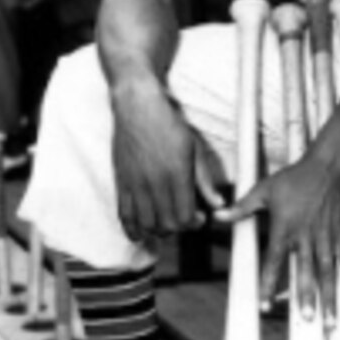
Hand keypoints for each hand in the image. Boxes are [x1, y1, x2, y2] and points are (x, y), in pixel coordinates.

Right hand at [111, 79, 223, 242]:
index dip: (194, 223)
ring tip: (166, 224)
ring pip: (146, 224)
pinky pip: (124, 215)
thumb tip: (218, 203)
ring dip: (157, 231)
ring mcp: (135, 184)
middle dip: (178, 228)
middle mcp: (155, 182)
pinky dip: (132, 229)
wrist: (137, 106)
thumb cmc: (168, 123)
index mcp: (176, 174)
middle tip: (184, 220)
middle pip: (166, 225)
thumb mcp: (195, 148)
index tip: (199, 218)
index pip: (185, 216)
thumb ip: (205, 180)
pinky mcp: (121, 182)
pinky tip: (140, 233)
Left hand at [216, 151, 339, 324]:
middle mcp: (307, 237)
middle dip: (306, 296)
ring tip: (330, 321)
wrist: (329, 166)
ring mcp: (328, 239)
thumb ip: (242, 207)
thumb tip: (217, 215)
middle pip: (306, 271)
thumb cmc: (295, 177)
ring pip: (329, 272)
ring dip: (330, 297)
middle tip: (306, 318)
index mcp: (285, 229)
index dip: (269, 284)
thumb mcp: (264, 189)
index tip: (265, 306)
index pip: (275, 261)